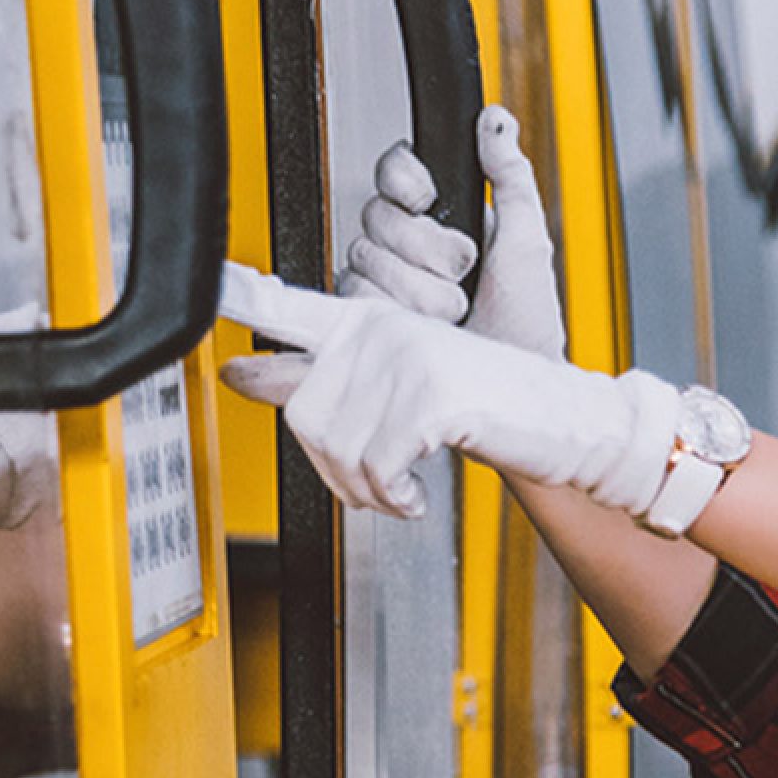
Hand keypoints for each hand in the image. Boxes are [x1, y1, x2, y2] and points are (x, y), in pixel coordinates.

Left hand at [218, 262, 674, 518]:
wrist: (566, 423)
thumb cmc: (488, 406)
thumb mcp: (398, 389)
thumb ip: (321, 381)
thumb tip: (238, 372)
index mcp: (369, 319)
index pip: (288, 303)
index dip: (241, 295)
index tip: (211, 280)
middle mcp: (382, 326)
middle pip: (305, 416)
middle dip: (334, 468)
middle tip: (377, 480)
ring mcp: (408, 356)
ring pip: (338, 449)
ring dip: (368, 489)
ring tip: (402, 484)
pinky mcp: (432, 395)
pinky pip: (377, 468)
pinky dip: (395, 496)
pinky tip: (418, 491)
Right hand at [349, 105, 564, 354]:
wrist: (513, 387)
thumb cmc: (526, 323)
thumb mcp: (528, 240)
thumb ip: (510, 176)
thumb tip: (496, 120)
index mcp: (440, 218)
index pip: (395, 171)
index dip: (404, 179)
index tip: (426, 196)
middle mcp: (403, 248)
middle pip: (377, 214)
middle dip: (425, 245)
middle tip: (462, 270)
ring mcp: (381, 285)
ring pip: (365, 257)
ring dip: (418, 287)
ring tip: (453, 309)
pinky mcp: (366, 323)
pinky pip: (354, 299)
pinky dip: (396, 311)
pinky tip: (423, 324)